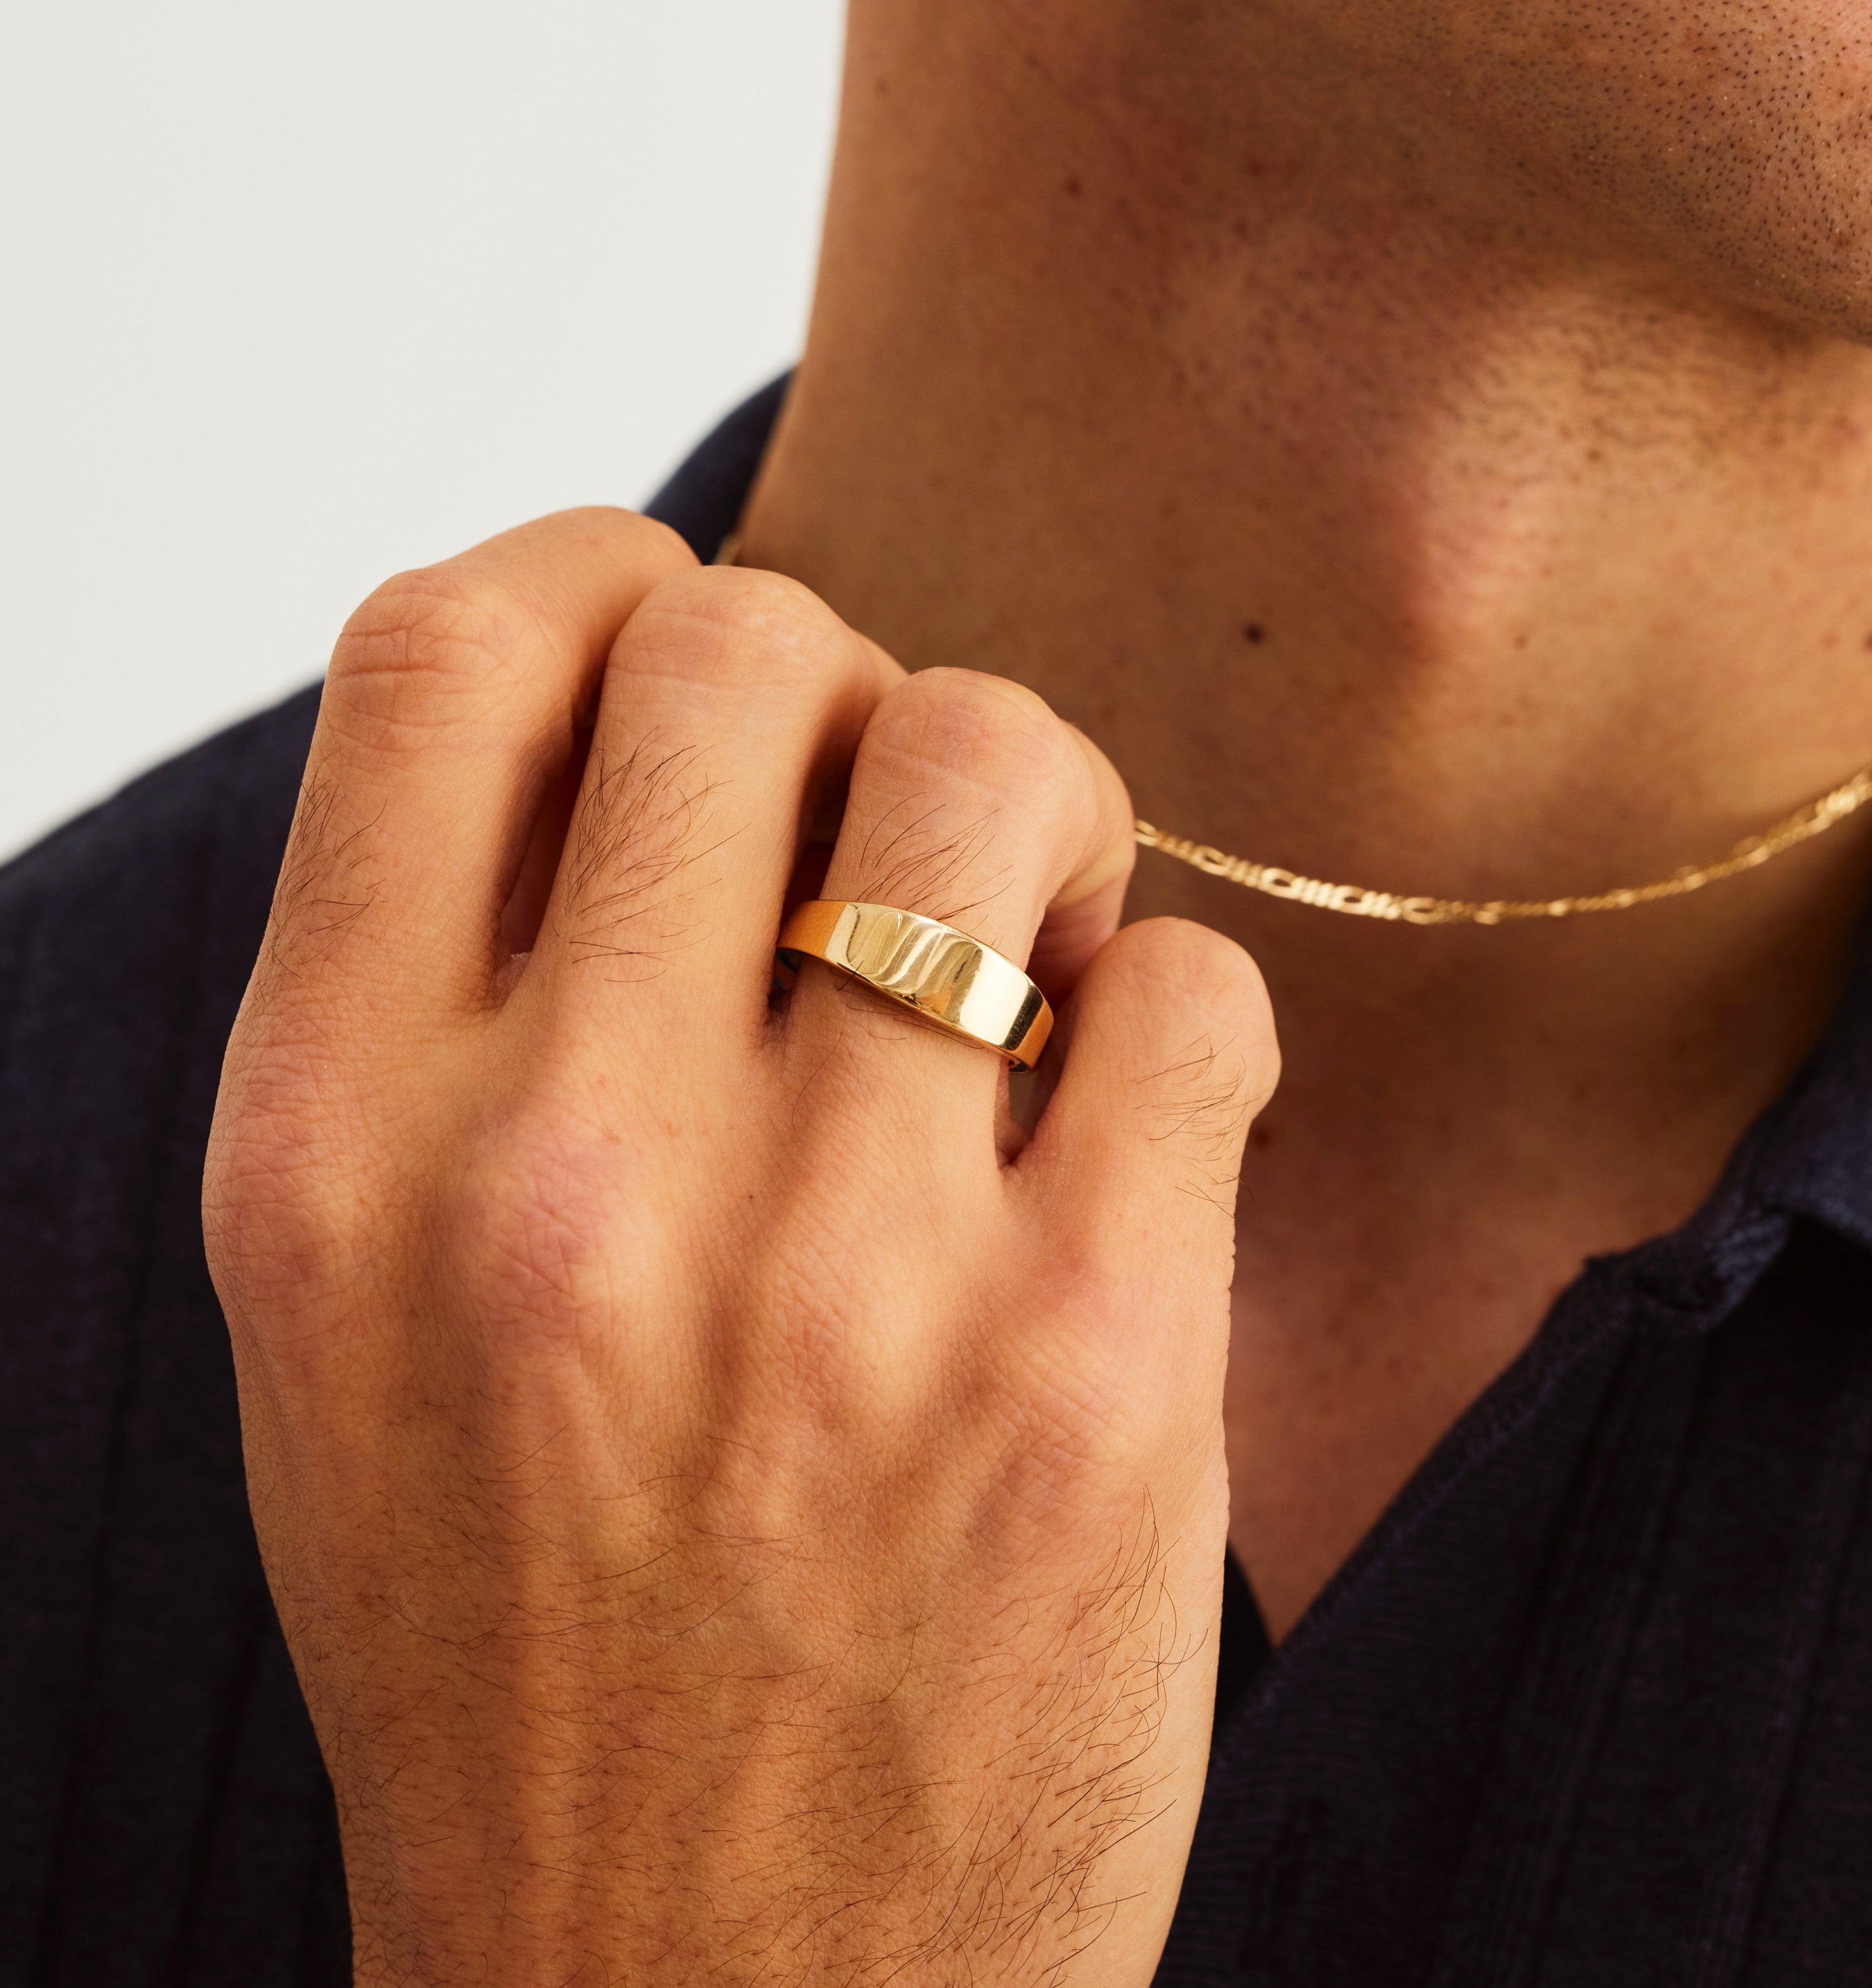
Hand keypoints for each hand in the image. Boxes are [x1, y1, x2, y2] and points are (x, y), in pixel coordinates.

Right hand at [204, 511, 1276, 1984]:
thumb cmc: (534, 1634)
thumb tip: (662, 681)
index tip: (688, 667)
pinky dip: (1176, 1014)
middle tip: (885, 841)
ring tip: (1023, 960)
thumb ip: (462, 989)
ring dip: (1038, 815)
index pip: (445, 647)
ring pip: (995, 759)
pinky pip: (1192, 986)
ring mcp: (835, 1284)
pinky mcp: (1091, 1376)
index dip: (599, 584)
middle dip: (849, 690)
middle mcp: (561, 1189)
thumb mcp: (362, 1313)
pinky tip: (1116, 1138)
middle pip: (750, 644)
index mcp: (333, 1150)